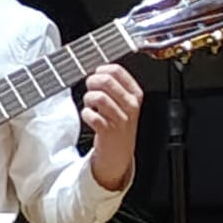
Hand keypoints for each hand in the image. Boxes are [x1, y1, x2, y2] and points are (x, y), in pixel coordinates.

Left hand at [83, 65, 143, 190]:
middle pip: (105, 81)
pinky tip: (90, 117)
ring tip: (91, 106)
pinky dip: (86, 114)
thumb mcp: (123, 102)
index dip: (101, 70)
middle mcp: (131, 105)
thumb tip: (97, 70)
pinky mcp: (109, 131)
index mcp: (135, 94)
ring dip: (88, 99)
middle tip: (90, 90)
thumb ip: (114, 85)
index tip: (97, 76)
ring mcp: (121, 119)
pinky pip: (91, 115)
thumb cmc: (118, 123)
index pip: (117, 70)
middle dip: (92, 83)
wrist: (119, 152)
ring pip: (98, 96)